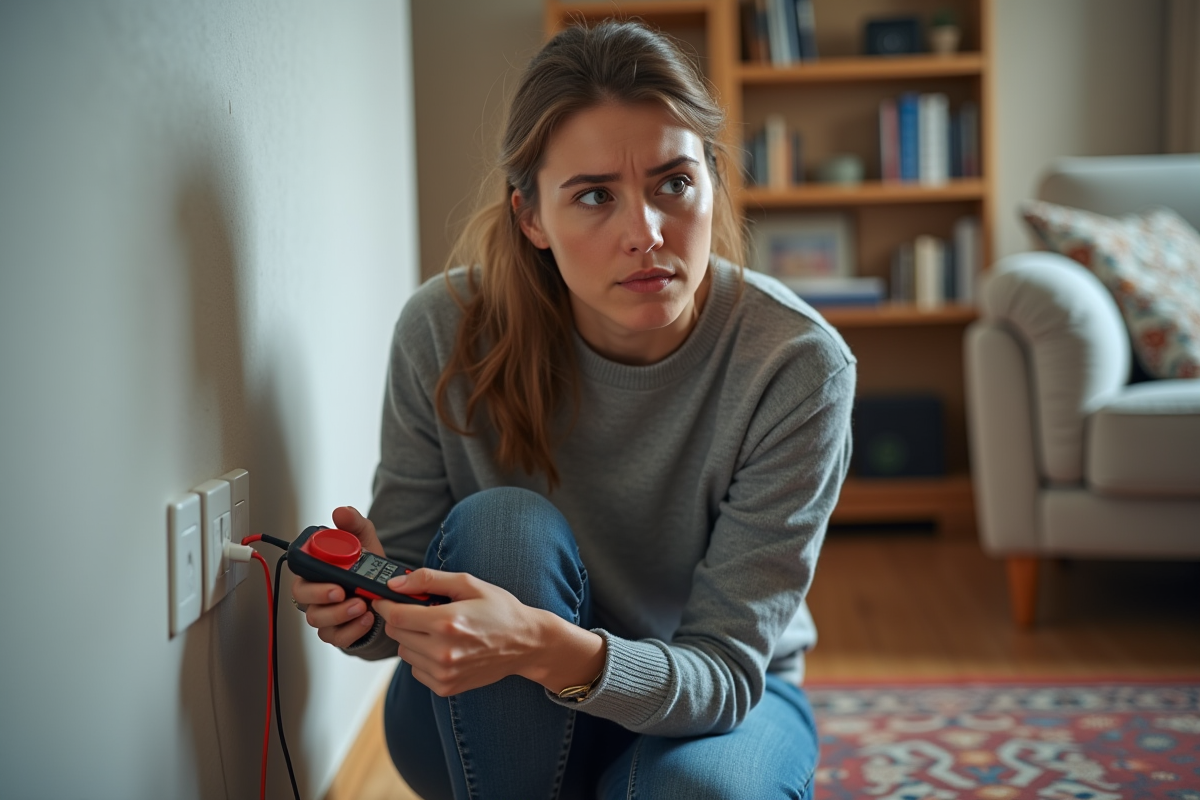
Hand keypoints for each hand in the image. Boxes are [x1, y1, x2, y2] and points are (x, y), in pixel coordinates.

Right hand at [291, 506, 385, 647]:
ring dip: (341, 615)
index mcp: (316, 572)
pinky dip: (352, 631)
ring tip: (362, 606)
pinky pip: (337, 637)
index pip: (299, 575)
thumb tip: (341, 512)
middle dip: (322, 597)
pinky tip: (367, 619)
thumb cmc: (367, 568)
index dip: (310, 577)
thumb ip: (354, 525)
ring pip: (319, 621)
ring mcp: (324, 615)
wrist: (385, 592)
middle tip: (343, 592)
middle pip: (304, 600)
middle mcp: (315, 595)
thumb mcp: (365, 542)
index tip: (330, 577)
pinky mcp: (336, 632)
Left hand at [372, 569, 550, 696]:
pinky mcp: (446, 687)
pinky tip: (444, 647)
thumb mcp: (468, 584)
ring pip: (404, 652)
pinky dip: (422, 657)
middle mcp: (443, 651)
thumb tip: (395, 584)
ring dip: (412, 639)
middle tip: (420, 610)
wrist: (526, 643)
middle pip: (396, 634)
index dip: (385, 605)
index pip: (396, 616)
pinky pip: (416, 670)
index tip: (385, 599)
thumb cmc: (500, 610)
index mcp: (447, 622)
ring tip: (438, 630)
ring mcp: (444, 673)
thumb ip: (428, 580)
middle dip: (402, 619)